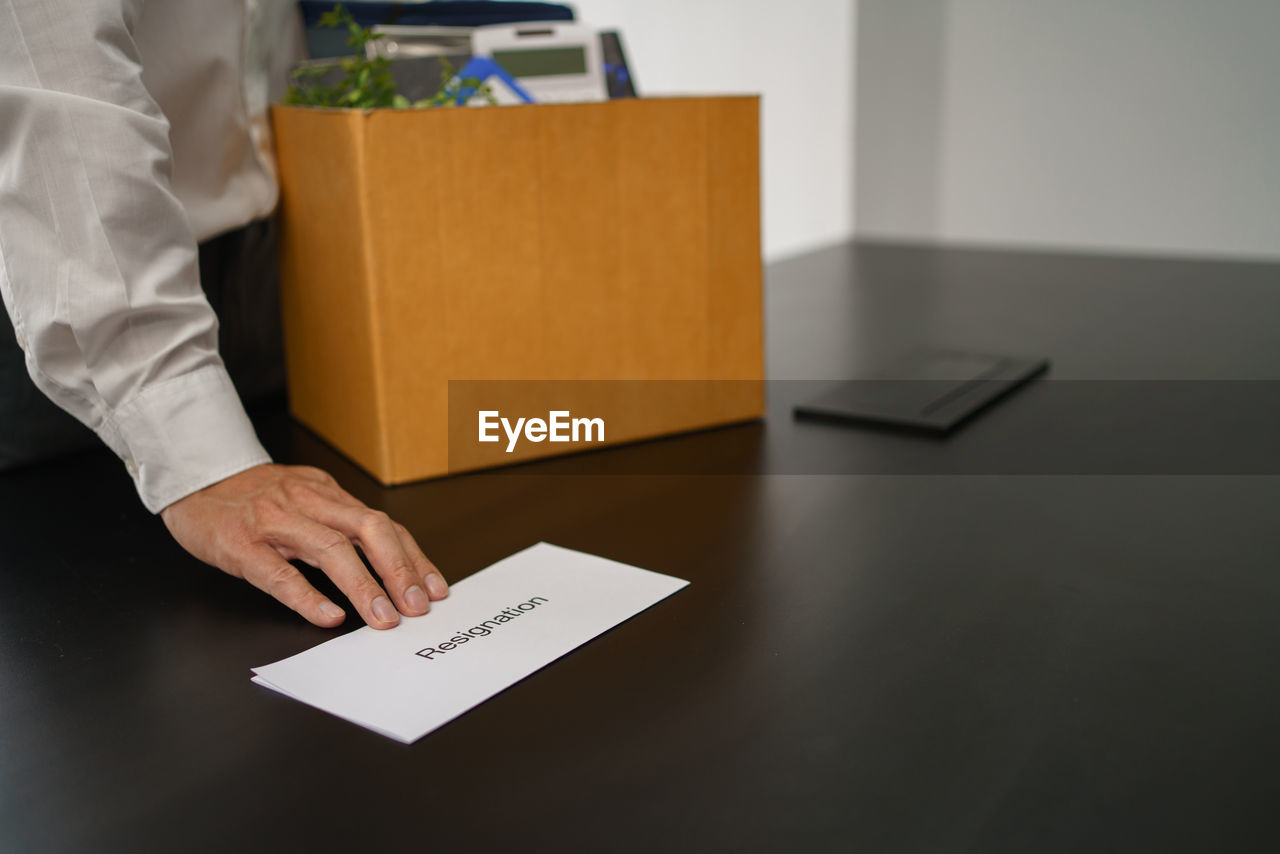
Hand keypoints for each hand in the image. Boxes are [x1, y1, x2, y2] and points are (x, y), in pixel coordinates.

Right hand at [160, 463, 447, 628]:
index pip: (383, 525)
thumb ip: (338, 524)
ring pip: (330, 550)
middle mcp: (308, 503)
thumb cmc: (251, 495)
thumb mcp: (304, 499)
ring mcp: (274, 522)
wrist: (193, 474)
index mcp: (328, 494)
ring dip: (362, 586)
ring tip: (383, 618)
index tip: (435, 589)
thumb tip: (387, 560)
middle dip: (398, 569)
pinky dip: (307, 596)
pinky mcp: (240, 544)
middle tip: (416, 607)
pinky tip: (328, 616)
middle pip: (368, 530)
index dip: (413, 557)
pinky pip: (278, 573)